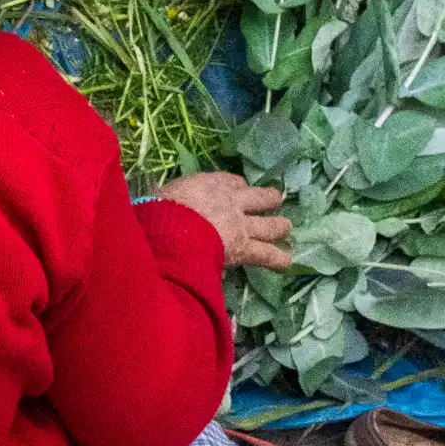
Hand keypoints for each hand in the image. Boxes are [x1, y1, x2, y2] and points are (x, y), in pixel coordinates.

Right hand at [154, 172, 291, 269]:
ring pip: (269, 225)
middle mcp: (231, 201)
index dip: (238, 187)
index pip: (231, 182)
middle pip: (258, 198)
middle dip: (268, 199)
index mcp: (209, 184)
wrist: (170, 229)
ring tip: (286, 227)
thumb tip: (159, 204)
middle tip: (275, 200)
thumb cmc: (158, 211)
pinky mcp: (244, 248)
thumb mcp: (161, 195)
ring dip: (279, 226)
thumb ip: (170, 199)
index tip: (240, 190)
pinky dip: (278, 259)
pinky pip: (266, 255)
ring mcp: (241, 225)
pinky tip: (286, 263)